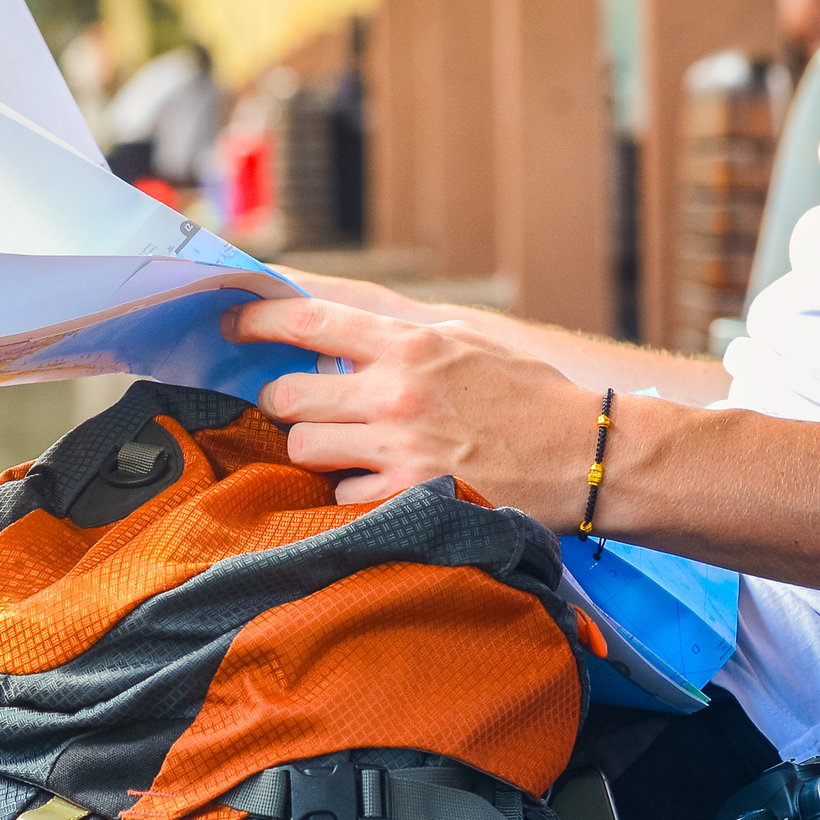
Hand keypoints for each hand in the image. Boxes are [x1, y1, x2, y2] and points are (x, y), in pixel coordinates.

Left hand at [227, 296, 612, 522]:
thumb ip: (402, 341)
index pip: (307, 322)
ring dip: (317, 449)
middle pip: (285, 395)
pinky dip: (352, 492)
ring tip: (353, 448)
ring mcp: (398, 449)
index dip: (256, 321)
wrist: (586, 456)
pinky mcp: (406, 498)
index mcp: (410, 344)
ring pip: (304, 447)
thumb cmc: (531, 397)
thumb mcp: (468, 343)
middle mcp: (395, 393)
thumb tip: (336, 338)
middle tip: (309, 407)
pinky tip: (385, 483)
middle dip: (287, 402)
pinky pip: (341, 495)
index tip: (233, 325)